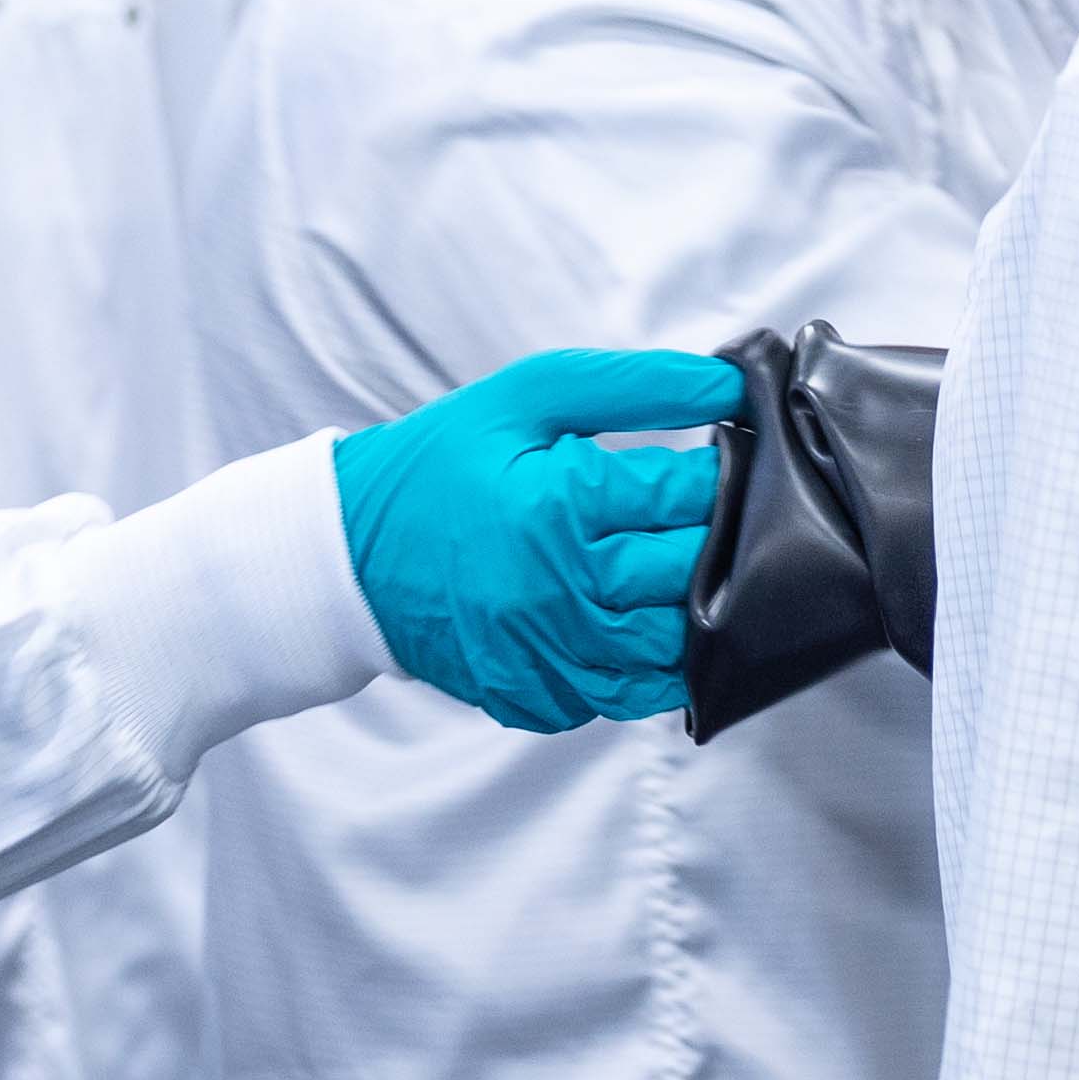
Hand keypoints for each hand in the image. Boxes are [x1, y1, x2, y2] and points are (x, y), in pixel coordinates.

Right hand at [327, 346, 738, 731]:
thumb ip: (636, 385)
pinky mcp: (538, 696)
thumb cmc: (439, 466)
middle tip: (728, 515)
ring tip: (697, 572)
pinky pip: (629, 696)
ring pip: (677, 648)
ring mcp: (549, 656)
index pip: (690, 495)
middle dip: (725, 540)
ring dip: (701, 610)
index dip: (724, 473)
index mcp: (558, 506)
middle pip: (694, 574)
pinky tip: (649, 625)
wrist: (347, 554)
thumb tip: (730, 383)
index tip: (732, 460)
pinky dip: (653, 665)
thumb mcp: (528, 397)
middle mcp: (560, 592)